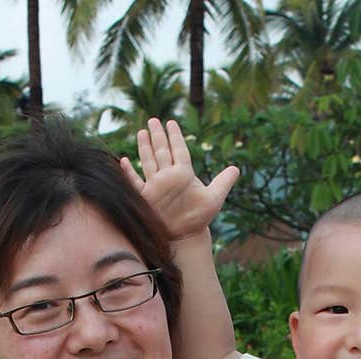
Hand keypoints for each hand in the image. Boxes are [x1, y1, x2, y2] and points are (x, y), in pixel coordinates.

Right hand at [120, 118, 238, 241]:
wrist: (186, 236)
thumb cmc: (199, 218)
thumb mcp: (214, 198)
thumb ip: (223, 182)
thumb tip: (236, 168)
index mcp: (184, 173)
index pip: (179, 150)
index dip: (175, 136)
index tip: (171, 123)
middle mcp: (168, 177)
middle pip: (162, 151)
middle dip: (158, 136)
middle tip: (153, 120)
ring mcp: (156, 186)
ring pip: (149, 161)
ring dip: (145, 147)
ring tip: (142, 132)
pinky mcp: (146, 197)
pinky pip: (135, 182)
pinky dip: (129, 173)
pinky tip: (124, 160)